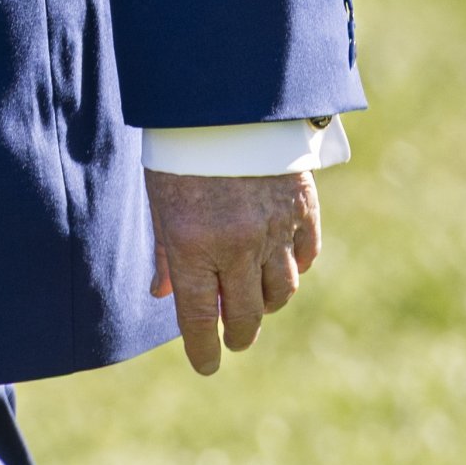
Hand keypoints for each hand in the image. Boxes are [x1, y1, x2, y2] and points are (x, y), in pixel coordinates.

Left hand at [147, 168, 323, 373]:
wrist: (225, 98)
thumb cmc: (181, 148)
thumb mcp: (159, 199)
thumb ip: (166, 251)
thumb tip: (165, 295)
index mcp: (194, 244)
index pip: (200, 317)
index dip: (204, 348)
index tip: (206, 366)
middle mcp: (238, 245)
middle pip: (247, 313)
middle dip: (238, 333)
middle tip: (233, 339)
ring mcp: (276, 229)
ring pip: (280, 291)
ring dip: (266, 304)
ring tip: (255, 304)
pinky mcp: (303, 209)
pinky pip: (306, 257)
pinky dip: (294, 269)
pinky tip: (282, 269)